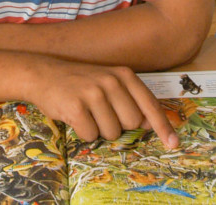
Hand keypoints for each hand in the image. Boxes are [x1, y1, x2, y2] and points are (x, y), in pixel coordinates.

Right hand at [28, 61, 178, 148]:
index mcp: (123, 75)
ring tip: (86, 113)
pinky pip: (91, 135)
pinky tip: (75, 116)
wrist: (42, 73)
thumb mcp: (108, 81)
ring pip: (112, 132)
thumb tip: (150, 124)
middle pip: (132, 123)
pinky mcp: (76, 107)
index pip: (149, 105)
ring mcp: (93, 93)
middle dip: (119, 125)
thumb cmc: (79, 81)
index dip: (163, 127)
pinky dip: (84, 132)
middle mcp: (111, 82)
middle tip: (101, 113)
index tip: (173, 143)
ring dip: (99, 129)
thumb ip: (130, 98)